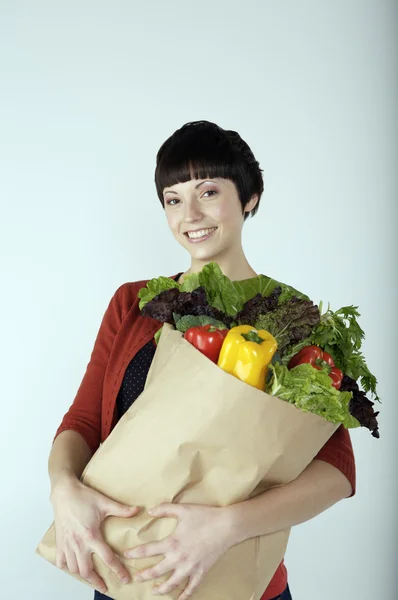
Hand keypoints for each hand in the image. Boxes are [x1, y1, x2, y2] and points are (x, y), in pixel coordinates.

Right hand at [50, 476, 140, 593]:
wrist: (64, 492)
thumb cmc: (83, 497)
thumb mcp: (104, 502)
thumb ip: (122, 509)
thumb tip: (138, 510)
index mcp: (91, 535)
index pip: (107, 558)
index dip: (118, 570)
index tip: (125, 579)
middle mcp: (78, 543)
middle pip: (87, 571)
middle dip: (97, 582)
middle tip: (105, 587)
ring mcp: (67, 544)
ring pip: (74, 569)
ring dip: (83, 575)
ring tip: (92, 578)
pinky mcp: (59, 542)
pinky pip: (61, 562)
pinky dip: (67, 568)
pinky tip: (74, 567)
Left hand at [124, 502, 233, 599]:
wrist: (226, 526)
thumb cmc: (204, 516)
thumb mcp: (182, 509)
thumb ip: (165, 509)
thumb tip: (150, 511)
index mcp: (172, 542)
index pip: (148, 550)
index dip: (135, 553)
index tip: (126, 555)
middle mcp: (178, 558)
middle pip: (156, 571)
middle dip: (144, 575)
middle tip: (135, 578)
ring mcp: (190, 567)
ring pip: (171, 584)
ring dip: (161, 589)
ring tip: (154, 591)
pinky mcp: (201, 572)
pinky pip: (191, 588)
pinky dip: (184, 595)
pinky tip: (179, 599)